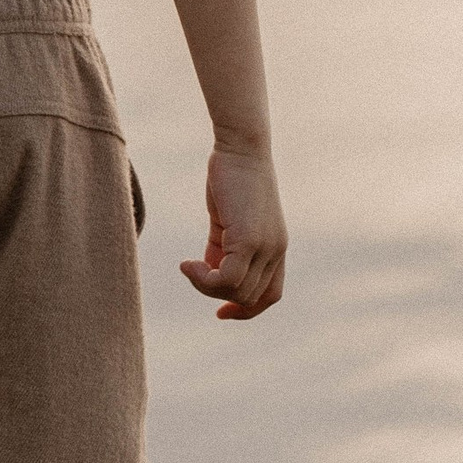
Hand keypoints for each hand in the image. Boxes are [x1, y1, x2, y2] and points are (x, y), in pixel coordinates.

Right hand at [179, 148, 286, 320]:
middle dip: (216, 293)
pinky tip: (187, 264)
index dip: (246, 310)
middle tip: (193, 270)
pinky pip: (226, 277)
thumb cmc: (231, 179)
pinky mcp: (249, 238)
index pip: (269, 295)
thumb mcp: (228, 220)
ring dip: (206, 286)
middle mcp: (276, 251)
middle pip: (248, 296)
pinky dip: (203, 278)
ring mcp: (266, 246)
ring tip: (189, 266)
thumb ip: (224, 248)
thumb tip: (211, 271)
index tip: (220, 313)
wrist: (240, 149)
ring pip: (237, 290)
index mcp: (275, 248)